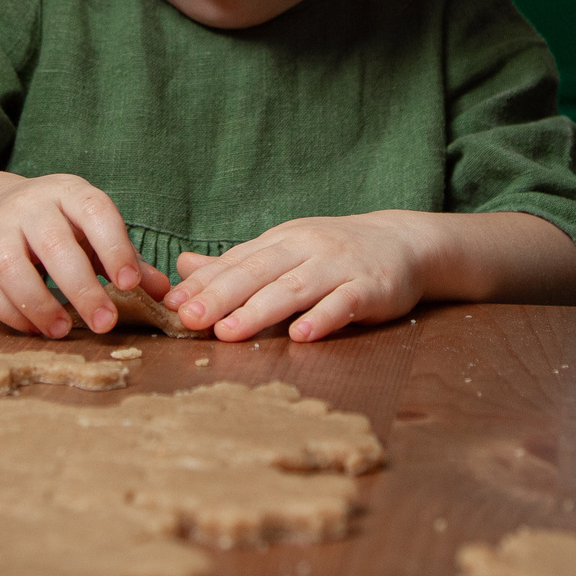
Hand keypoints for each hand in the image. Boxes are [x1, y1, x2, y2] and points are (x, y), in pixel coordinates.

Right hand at [0, 173, 170, 338]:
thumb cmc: (60, 227)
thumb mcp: (93, 232)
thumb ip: (126, 260)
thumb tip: (164, 292)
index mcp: (70, 193)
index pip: (95, 211)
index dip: (114, 247)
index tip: (130, 284)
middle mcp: (31, 205)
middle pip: (54, 244)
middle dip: (81, 288)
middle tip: (105, 324)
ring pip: (11, 266)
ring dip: (38, 304)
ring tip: (62, 331)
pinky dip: (10, 313)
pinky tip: (35, 330)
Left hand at [166, 213, 432, 342]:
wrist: (403, 242)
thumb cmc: (334, 252)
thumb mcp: (285, 250)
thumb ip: (237, 263)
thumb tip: (184, 266)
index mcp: (281, 241)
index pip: (236, 262)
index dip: (204, 284)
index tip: (172, 305)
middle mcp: (306, 248)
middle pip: (258, 272)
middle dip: (221, 296)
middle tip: (190, 320)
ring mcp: (339, 266)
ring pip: (294, 288)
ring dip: (260, 310)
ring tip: (229, 332)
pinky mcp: (371, 287)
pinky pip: (344, 303)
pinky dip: (323, 317)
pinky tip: (302, 334)